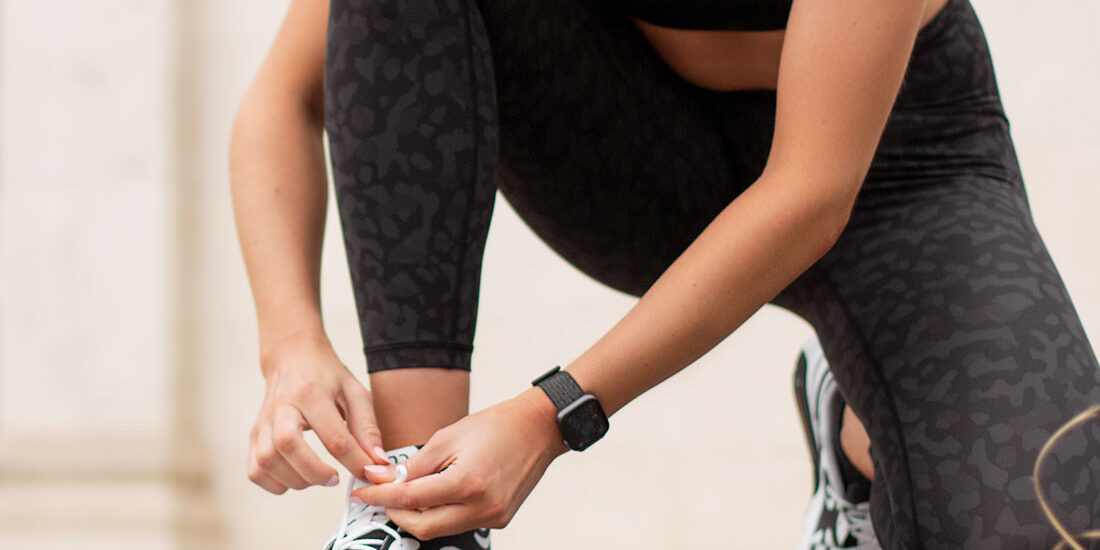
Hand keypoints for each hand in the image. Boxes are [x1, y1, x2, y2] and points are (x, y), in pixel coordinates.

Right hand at [247, 334, 387, 493]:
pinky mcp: (254, 434)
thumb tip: (377, 462)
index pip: (334, 436)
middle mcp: (282, 406)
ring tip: (317, 477)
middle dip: (315, 472)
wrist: (292, 357)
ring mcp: (263, 421)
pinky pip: (254, 469)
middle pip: (288, 445)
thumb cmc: (327, 376)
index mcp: (312, 392)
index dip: (354, 461)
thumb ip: (367, 428)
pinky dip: (273, 483)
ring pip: (267, 460)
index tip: (368, 473)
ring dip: (295, 480)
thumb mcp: (355, 392)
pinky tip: (295, 478)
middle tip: (335, 478)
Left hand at [354, 388, 567, 539]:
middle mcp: (481, 507)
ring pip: (441, 529)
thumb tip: (380, 477)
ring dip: (418, 515)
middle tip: (380, 496)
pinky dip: (442, 513)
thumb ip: (413, 464)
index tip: (361, 492)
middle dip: (396, 514)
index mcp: (466, 483)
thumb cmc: (495, 425)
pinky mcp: (500, 518)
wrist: (538, 428)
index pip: (409, 499)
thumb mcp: (447, 437)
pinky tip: (435, 494)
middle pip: (423, 527)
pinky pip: (461, 523)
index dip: (380, 497)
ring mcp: (493, 516)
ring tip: (405, 493)